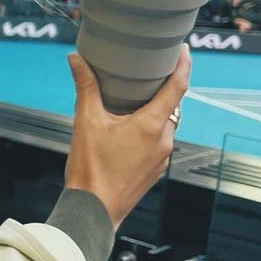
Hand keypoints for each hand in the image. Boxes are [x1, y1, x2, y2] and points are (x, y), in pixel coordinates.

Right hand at [64, 46, 190, 228]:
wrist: (93, 210)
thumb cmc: (91, 169)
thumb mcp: (86, 121)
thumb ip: (85, 87)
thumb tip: (76, 60)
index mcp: (152, 125)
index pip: (178, 87)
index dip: (183, 65)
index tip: (184, 50)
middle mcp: (164, 140)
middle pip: (172, 104)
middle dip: (165, 87)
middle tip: (152, 70)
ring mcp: (161, 157)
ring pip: (165, 124)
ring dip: (155, 110)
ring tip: (136, 99)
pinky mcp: (154, 170)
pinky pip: (158, 142)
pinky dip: (150, 129)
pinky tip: (129, 129)